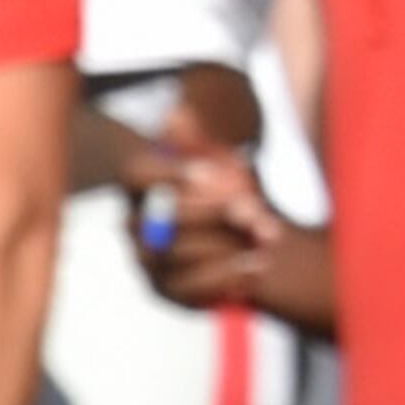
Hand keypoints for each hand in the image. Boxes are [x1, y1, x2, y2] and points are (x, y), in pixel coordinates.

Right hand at [122, 141, 331, 324]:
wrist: (251, 234)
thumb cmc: (229, 187)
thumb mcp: (221, 159)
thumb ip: (201, 140)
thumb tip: (178, 113)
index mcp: (141, 185)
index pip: (135, 173)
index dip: (169, 172)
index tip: (210, 172)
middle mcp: (135, 225)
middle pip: (157, 220)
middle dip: (209, 213)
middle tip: (253, 207)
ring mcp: (147, 262)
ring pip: (174, 256)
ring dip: (224, 246)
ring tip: (269, 236)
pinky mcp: (167, 292)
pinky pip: (189, 291)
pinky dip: (227, 277)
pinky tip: (259, 265)